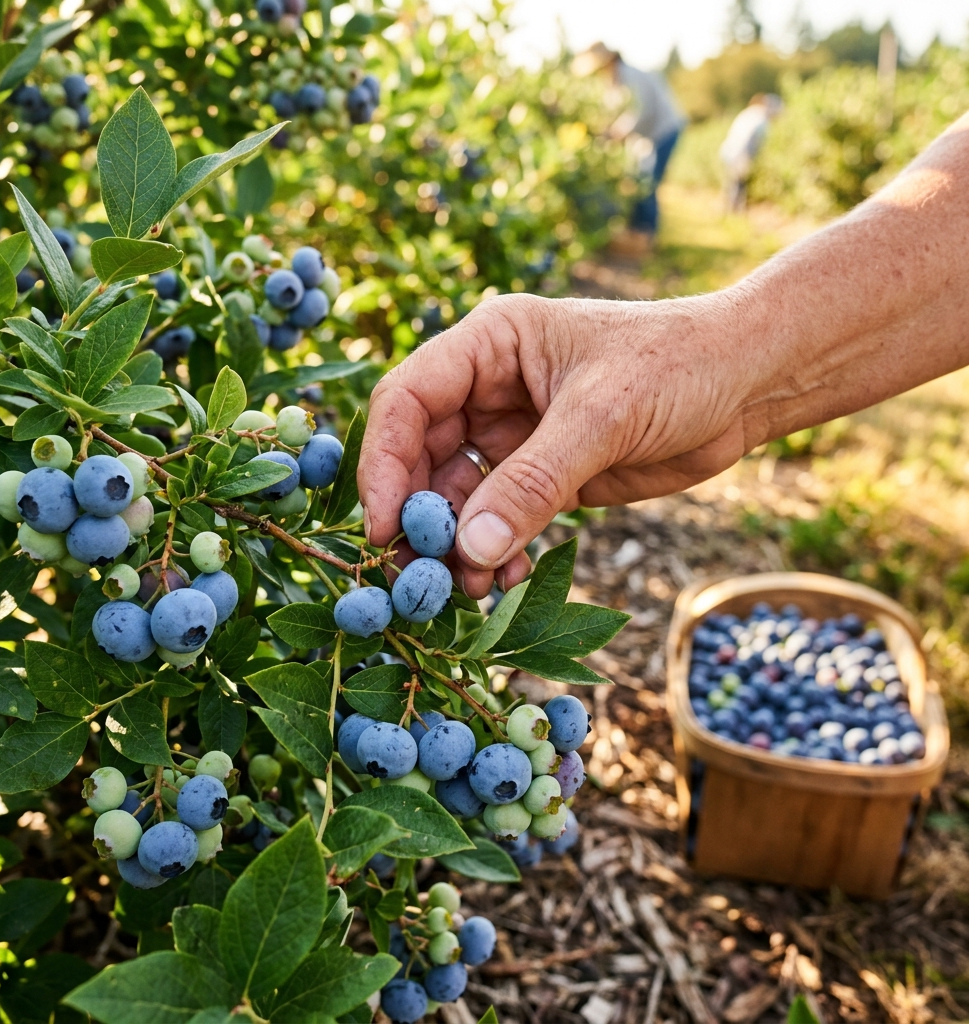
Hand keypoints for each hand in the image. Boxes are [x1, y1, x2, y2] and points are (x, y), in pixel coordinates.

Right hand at [358, 292, 758, 597]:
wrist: (745, 384)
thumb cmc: (677, 366)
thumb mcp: (601, 417)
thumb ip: (533, 482)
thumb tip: (469, 549)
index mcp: (489, 344)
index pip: (407, 398)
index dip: (383, 462)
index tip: (383, 525)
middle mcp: (489, 388)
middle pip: (420, 454)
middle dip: (417, 515)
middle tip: (417, 574)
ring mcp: (514, 434)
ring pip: (457, 495)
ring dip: (456, 543)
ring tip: (466, 587)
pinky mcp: (543, 475)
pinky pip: (499, 518)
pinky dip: (495, 551)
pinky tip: (506, 579)